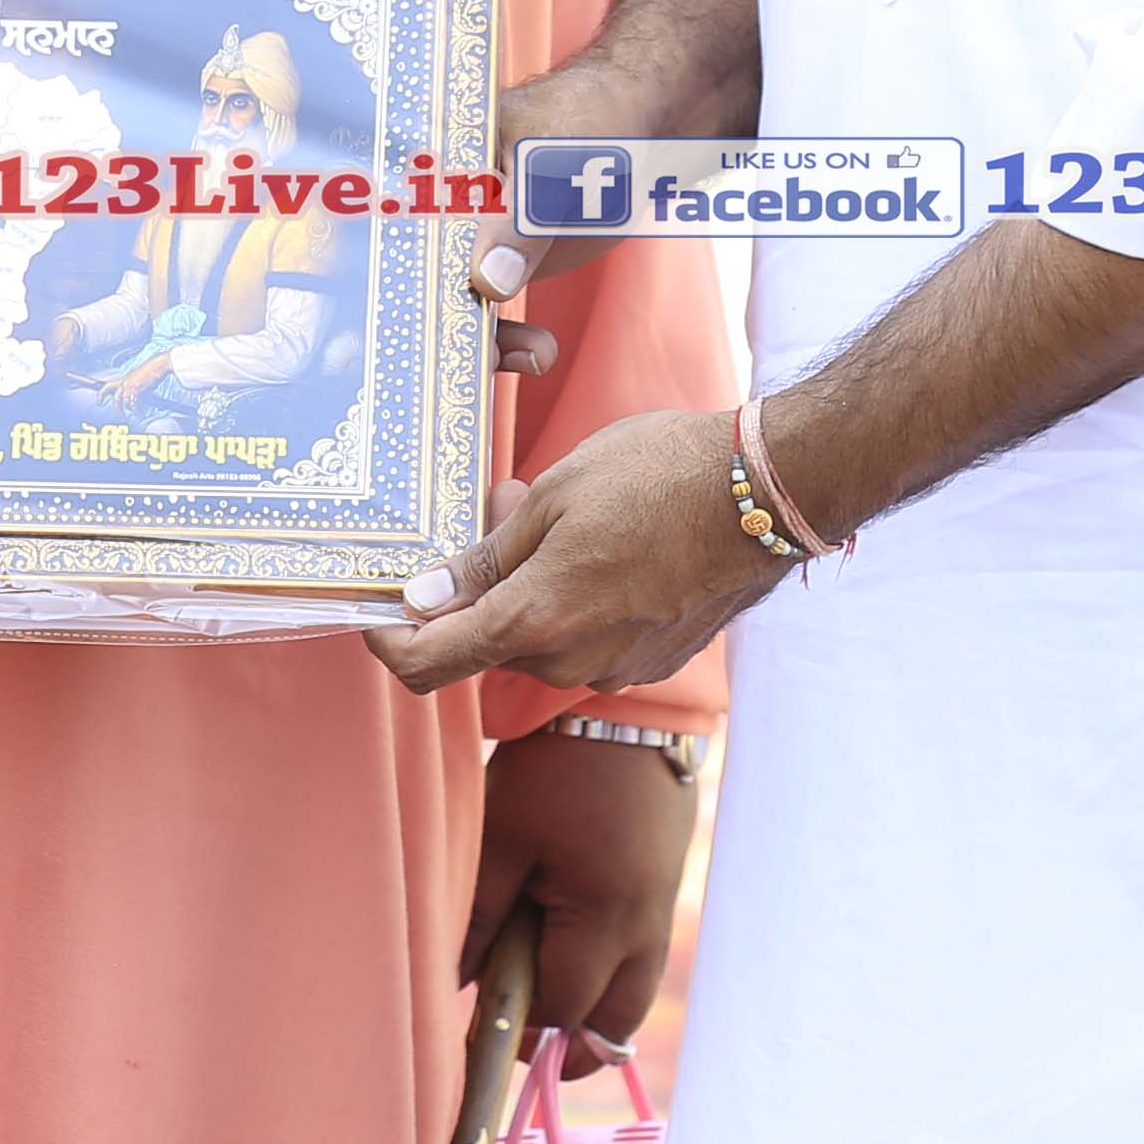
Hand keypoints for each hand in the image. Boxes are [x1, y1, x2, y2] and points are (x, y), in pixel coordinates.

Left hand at [368, 401, 779, 698]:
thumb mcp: (553, 498)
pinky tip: (600, 544)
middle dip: (475, 588)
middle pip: (487, 644)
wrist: (769, 493)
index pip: (427, 664)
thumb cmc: (657, 477)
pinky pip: (589, 638)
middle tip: (494, 511)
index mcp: (532, 624)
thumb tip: (425, 598)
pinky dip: (576, 600)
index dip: (388, 642)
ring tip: (552, 511)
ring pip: (541, 638)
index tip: (375, 612)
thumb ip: (485, 559)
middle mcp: (570, 662)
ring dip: (529, 588)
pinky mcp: (654, 658)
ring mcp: (617, 666)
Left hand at [462, 726, 699, 1079]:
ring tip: (543, 1009)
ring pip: (634, 1000)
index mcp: (604, 917)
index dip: (519, 1027)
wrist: (624, 710)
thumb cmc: (552, 768)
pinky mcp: (664, 892)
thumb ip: (478, 915)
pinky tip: (567, 956)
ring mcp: (662, 912)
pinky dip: (609, 977)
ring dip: (593, 1015)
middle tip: (521, 1044)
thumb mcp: (502, 836)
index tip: (479, 1034)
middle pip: (615, 1025)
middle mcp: (645, 928)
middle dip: (570, 1047)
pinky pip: (642, 962)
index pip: (562, 1007)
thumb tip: (457, 983)